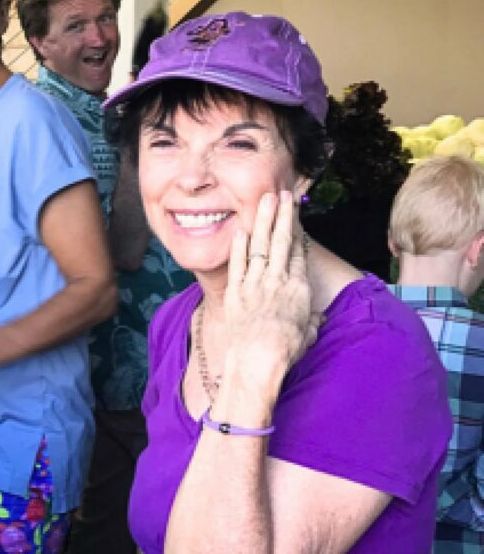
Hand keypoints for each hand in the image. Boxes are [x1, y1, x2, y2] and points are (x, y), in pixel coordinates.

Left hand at [225, 190, 317, 379]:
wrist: (259, 359)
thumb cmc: (286, 352)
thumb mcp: (307, 336)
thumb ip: (312, 322)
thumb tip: (317, 319)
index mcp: (299, 290)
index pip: (298, 254)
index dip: (297, 233)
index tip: (295, 217)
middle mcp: (278, 281)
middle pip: (283, 241)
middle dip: (283, 215)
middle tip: (283, 194)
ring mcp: (255, 284)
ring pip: (262, 245)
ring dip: (264, 220)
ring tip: (265, 199)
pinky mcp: (235, 291)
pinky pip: (238, 263)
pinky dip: (239, 246)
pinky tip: (241, 229)